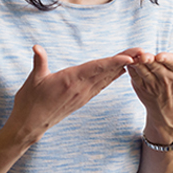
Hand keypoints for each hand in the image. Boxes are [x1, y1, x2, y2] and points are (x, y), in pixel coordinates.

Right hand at [6, 45, 134, 144]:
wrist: (30, 125)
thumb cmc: (29, 101)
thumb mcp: (33, 80)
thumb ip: (38, 62)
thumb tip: (36, 47)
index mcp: (70, 80)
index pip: (96, 68)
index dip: (113, 62)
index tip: (129, 58)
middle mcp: (81, 88)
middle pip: (108, 71)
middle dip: (126, 60)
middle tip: (143, 51)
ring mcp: (84, 94)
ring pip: (107, 78)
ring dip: (123, 67)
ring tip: (139, 57)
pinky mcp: (83, 98)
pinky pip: (102, 84)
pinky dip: (114, 76)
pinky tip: (123, 70)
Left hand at [126, 28, 172, 143]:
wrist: (170, 113)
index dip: (166, 59)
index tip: (159, 56)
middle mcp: (168, 80)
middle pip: (155, 65)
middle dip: (148, 60)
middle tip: (142, 55)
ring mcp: (153, 86)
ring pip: (143, 71)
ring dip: (137, 63)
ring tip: (133, 55)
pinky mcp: (141, 89)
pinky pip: (134, 76)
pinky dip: (131, 68)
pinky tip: (129, 61)